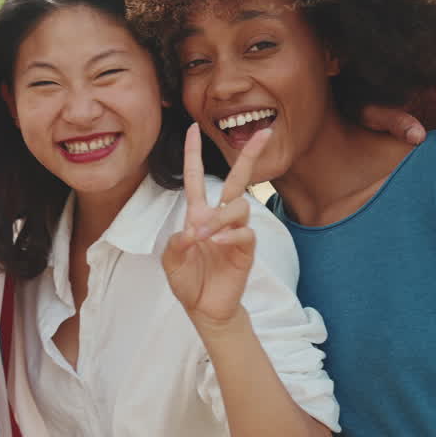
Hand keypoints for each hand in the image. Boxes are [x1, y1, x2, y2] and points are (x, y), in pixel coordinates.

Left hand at [163, 124, 270, 328]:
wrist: (203, 307)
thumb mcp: (171, 261)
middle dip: (250, 155)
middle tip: (264, 132)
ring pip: (240, 206)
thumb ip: (177, 245)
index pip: (195, 178)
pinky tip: (218, 242)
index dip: (193, 153)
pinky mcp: (246, 250)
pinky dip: (231, 235)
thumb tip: (193, 231)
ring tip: (206, 236)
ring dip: (221, 217)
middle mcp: (219, 218)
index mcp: (198, 214)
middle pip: (237, 179)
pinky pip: (245, 233)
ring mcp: (235, 232)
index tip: (193, 128)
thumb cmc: (188, 281)